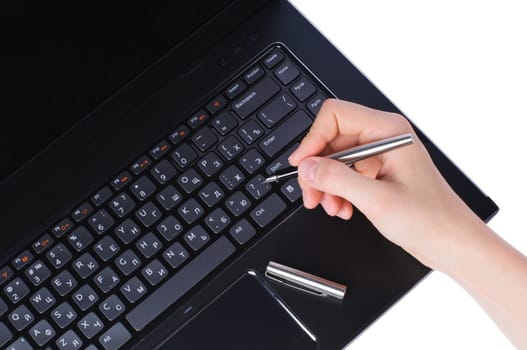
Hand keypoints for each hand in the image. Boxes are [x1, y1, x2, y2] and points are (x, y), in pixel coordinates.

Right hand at [289, 99, 480, 268]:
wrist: (450, 242)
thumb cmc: (430, 219)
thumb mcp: (378, 200)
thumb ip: (337, 180)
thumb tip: (307, 167)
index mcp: (389, 131)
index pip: (336, 115)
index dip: (313, 138)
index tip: (302, 164)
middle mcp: (382, 137)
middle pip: (331, 140)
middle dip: (317, 169)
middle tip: (312, 195)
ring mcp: (379, 154)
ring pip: (334, 159)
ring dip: (325, 185)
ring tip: (330, 207)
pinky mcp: (376, 171)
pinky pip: (343, 174)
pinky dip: (336, 192)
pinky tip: (342, 209)